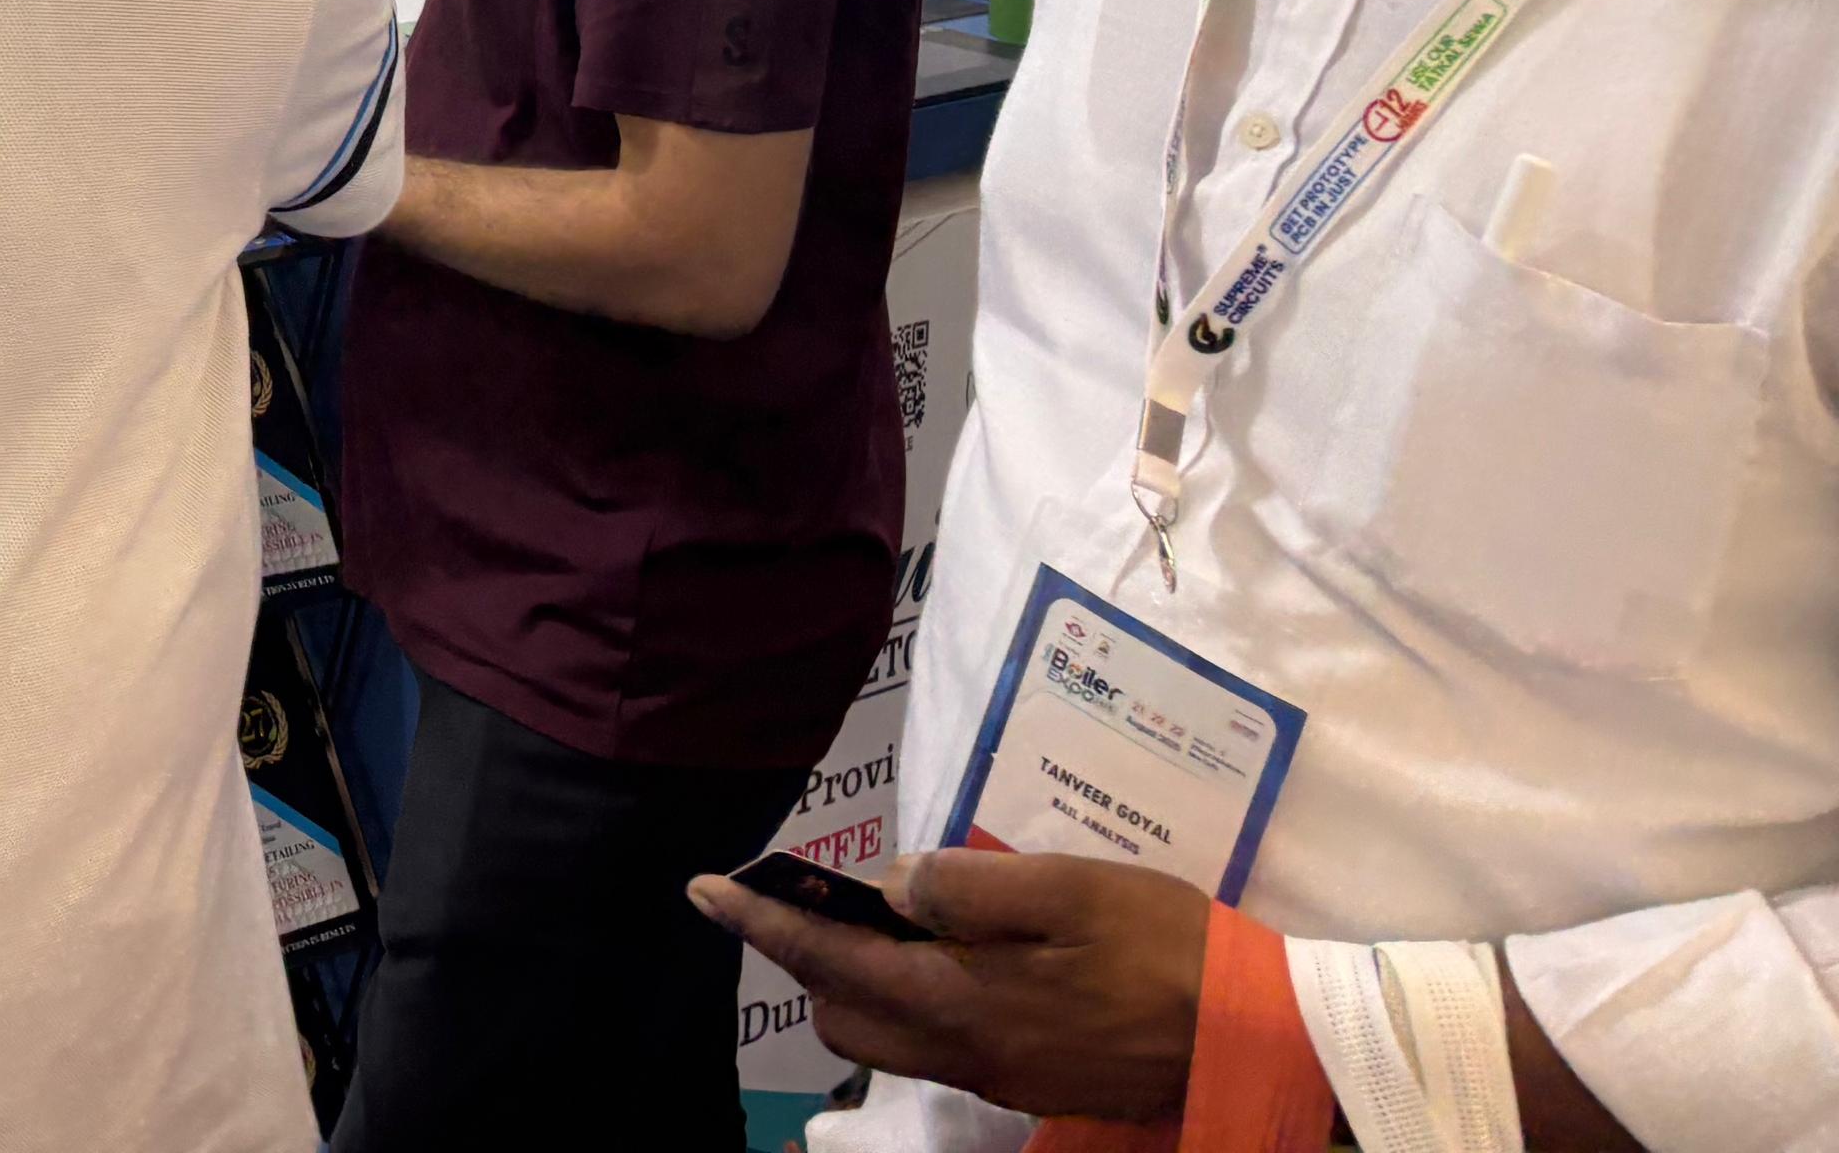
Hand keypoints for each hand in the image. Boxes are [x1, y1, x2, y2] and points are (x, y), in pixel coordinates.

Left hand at [691, 851, 1206, 1121]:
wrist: (1259, 1039)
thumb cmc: (1167, 949)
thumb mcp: (1069, 890)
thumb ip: (969, 886)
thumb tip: (890, 884)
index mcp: (961, 999)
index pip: (829, 958)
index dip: (763, 920)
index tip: (704, 889)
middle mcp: (964, 1049)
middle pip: (842, 1012)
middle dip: (805, 954)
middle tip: (805, 891)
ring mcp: (999, 1073)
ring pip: (886, 1035)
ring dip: (857, 979)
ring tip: (873, 915)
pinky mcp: (1031, 1079)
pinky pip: (936, 1044)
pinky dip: (909, 999)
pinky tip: (944, 953)